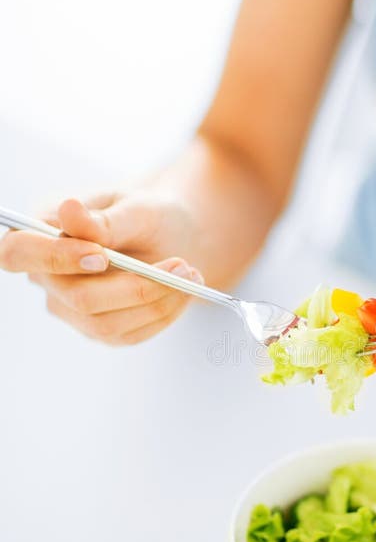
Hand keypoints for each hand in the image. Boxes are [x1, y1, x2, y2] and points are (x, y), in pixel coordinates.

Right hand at [0, 192, 202, 344]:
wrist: (173, 238)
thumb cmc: (147, 216)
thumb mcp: (135, 207)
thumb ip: (105, 218)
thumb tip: (68, 210)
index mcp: (40, 233)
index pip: (19, 253)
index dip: (54, 258)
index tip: (101, 255)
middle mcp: (47, 278)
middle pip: (77, 299)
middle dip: (136, 286)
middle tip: (182, 265)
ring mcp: (71, 310)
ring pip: (107, 323)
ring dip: (157, 302)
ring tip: (191, 274)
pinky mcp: (101, 330)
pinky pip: (131, 334)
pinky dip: (164, 313)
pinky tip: (184, 291)